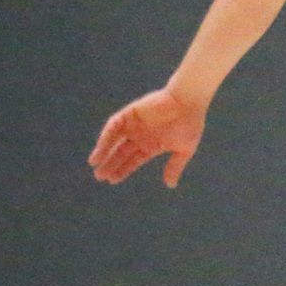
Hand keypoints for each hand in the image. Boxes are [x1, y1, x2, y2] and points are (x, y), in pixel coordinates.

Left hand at [89, 89, 205, 187]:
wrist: (188, 100)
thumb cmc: (190, 123)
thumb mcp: (184, 149)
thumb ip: (175, 167)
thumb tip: (171, 185)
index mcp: (152, 145)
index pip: (133, 160)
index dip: (122, 170)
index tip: (112, 181)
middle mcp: (140, 136)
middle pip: (121, 152)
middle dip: (110, 164)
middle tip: (99, 176)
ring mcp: (133, 125)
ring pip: (114, 140)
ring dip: (104, 151)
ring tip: (94, 163)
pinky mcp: (129, 114)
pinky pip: (113, 126)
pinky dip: (106, 137)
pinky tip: (101, 147)